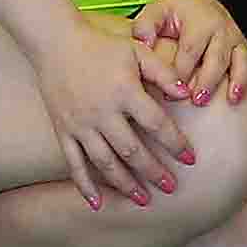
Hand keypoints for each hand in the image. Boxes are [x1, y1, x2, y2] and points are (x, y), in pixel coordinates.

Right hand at [41, 10, 197, 208]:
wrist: (56, 42)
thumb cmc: (101, 46)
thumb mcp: (137, 51)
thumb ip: (163, 72)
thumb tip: (187, 95)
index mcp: (124, 91)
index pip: (156, 124)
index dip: (175, 143)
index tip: (191, 159)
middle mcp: (102, 112)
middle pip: (132, 150)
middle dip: (153, 171)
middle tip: (171, 188)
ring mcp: (80, 124)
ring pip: (105, 162)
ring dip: (125, 184)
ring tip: (143, 200)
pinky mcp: (63, 131)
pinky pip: (74, 163)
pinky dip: (85, 186)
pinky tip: (98, 204)